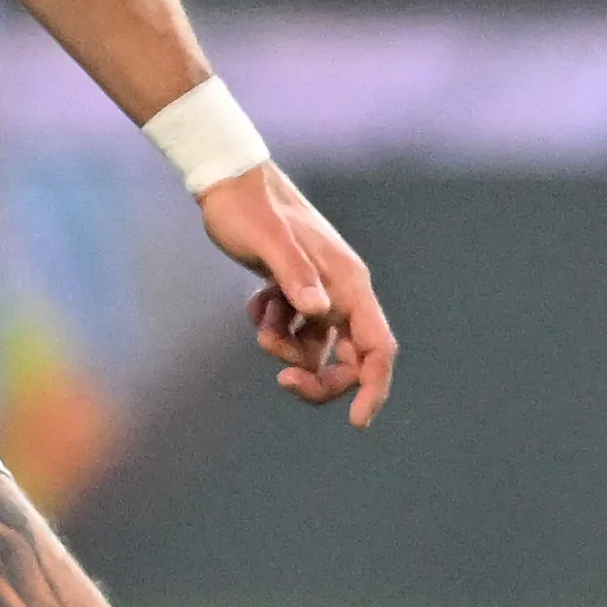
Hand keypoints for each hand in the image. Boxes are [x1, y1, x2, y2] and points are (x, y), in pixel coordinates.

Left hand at [197, 164, 394, 425]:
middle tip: (281, 379)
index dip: (373, 389)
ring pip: (315, 349)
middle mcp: (342, 292)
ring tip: (262, 316)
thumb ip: (295, 276)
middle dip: (317, 377)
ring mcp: (320, 293)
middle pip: (348, 361)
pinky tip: (257, 301)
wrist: (229, 183)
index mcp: (348, 284)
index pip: (377, 349)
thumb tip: (320, 312)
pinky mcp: (297, 292)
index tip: (357, 423)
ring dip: (285, 347)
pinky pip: (292, 331)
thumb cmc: (248, 210)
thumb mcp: (269, 242)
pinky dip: (271, 327)